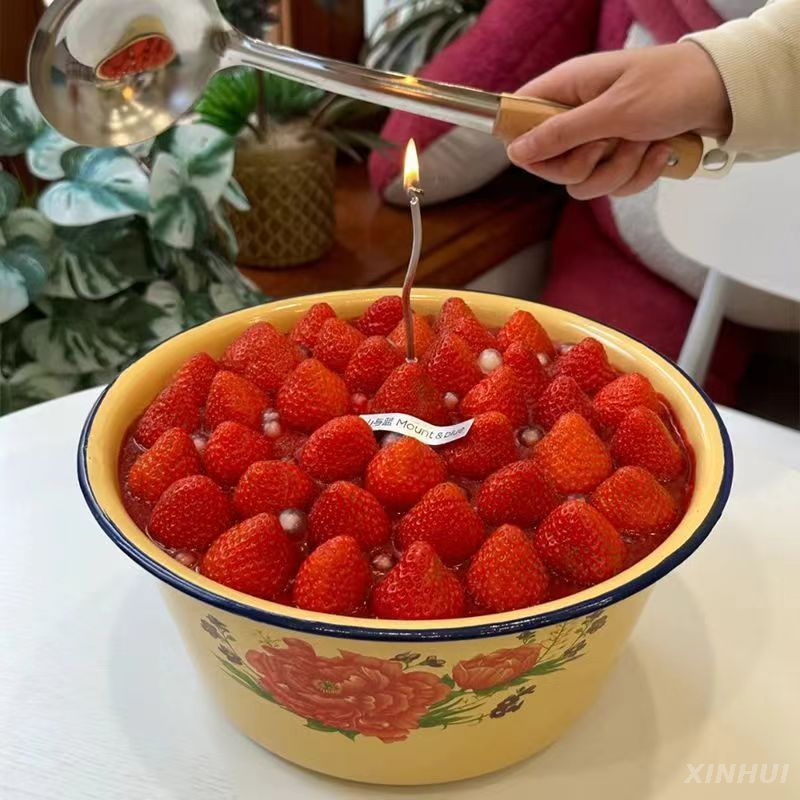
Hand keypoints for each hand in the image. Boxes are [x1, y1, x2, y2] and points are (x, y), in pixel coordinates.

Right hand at [506, 42, 731, 198]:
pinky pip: (611, 185)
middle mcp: (578, 114)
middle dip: (585, 166)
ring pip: (584, 182)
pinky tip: (659, 152)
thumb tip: (515, 151)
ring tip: (645, 144)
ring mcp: (599, 138)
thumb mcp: (612, 112)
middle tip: (608, 145)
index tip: (543, 156)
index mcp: (568, 89)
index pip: (519, 120)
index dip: (525, 144)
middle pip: (552, 164)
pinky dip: (638, 175)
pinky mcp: (621, 156)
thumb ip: (560, 134)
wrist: (725, 93)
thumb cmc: (670, 87)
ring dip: (617, 171)